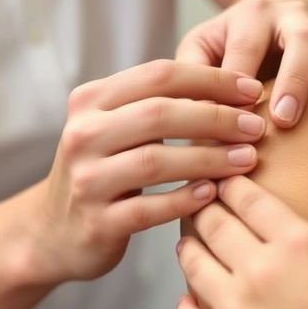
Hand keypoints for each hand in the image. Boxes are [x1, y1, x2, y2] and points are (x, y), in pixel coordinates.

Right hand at [27, 60, 268, 284]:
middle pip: (159, 114)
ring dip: (208, 159)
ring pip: (155, 160)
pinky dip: (185, 200)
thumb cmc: (103, 172)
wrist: (51, 232)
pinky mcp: (96, 222)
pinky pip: (149, 209)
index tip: (251, 90)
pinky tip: (213, 194)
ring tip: (247, 160)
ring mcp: (86, 179)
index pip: (159, 76)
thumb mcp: (116, 128)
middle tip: (256, 126)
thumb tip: (234, 90)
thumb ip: (158, 106)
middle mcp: (82, 134)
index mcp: (90, 101)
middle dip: (216, 117)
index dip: (211, 79)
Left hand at [175, 0, 307, 126]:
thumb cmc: (228, 50)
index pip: (243, 50)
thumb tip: (185, 118)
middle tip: (285, 119)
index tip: (233, 123)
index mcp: (249, 17)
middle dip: (293, 80)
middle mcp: (292, 16)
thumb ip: (189, 77)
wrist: (269, 22)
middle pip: (299, 40)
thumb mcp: (201, 52)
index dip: (238, 85)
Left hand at [176, 161, 307, 308]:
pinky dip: (186, 302)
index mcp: (300, 244)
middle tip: (200, 202)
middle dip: (205, 207)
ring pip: (192, 264)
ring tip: (192, 243)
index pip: (248, 197)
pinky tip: (193, 297)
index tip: (226, 178)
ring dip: (190, 247)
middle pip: (212, 224)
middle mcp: (260, 272)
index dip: (233, 183)